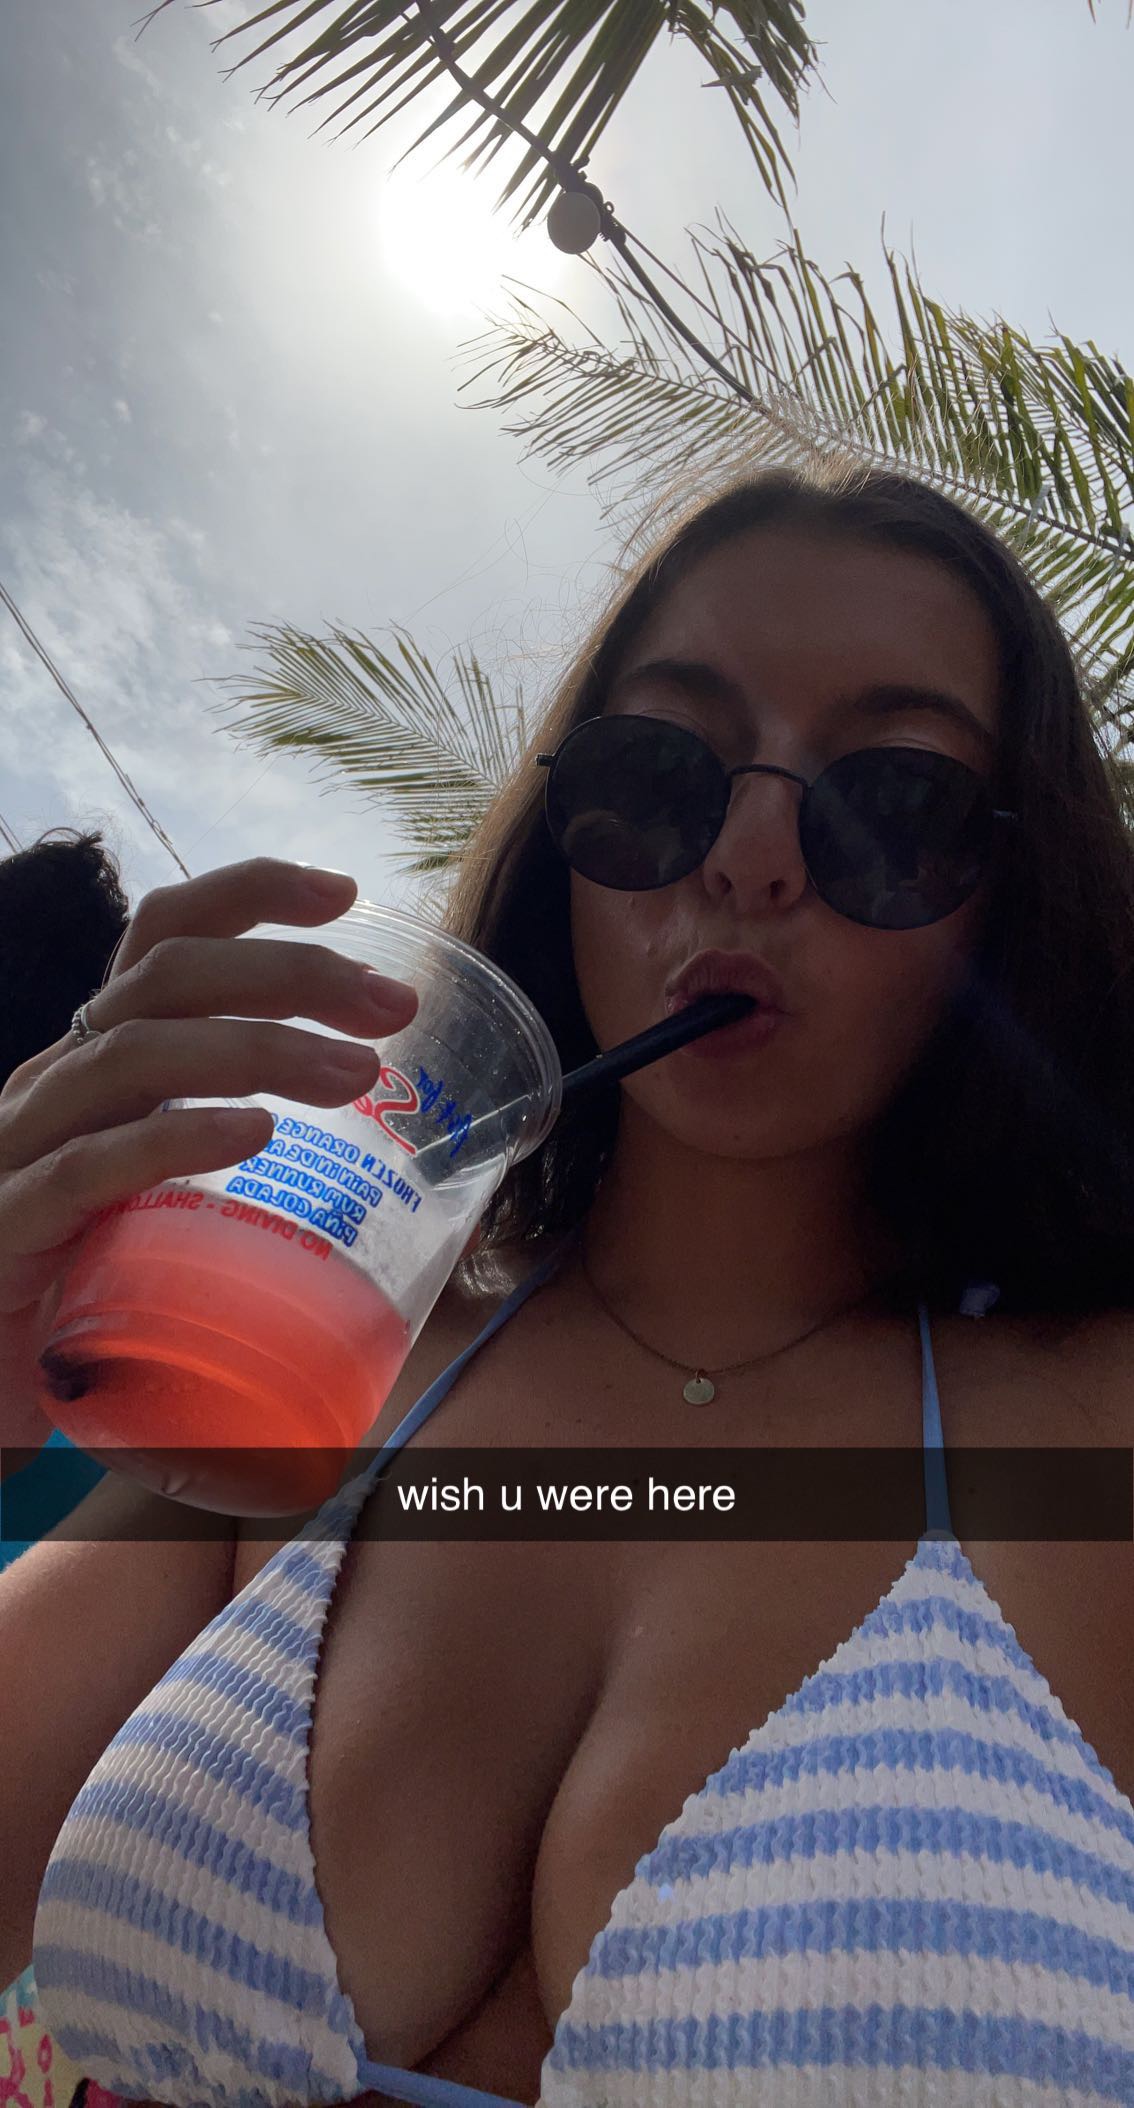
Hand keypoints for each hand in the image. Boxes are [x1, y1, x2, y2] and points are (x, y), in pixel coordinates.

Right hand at [0, 859, 417, 1457]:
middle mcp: (57, 1084)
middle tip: (393, 1006)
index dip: (246, 894)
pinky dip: (174, 1138)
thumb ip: (241, 1159)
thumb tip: (381, 1148)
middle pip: (165, 978)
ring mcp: (22, 1151)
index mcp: (96, 1062)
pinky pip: (88, 1167)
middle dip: (289, 972)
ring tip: (355, 1072)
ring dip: (257, 1049)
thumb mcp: (169, 1195)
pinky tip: (251, 1135)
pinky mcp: (10, 1230)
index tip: (345, 892)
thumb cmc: (85, 1285)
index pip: (161, 939)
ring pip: (135, 1056)